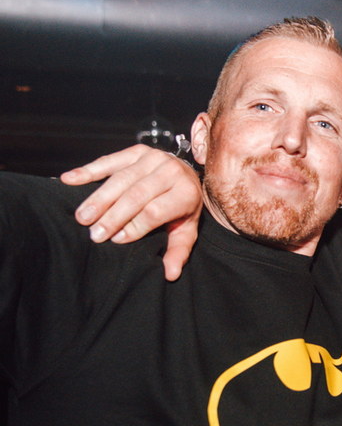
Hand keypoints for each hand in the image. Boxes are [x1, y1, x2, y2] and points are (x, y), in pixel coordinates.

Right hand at [61, 144, 202, 280]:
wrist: (188, 176)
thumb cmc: (182, 209)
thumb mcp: (186, 231)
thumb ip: (178, 252)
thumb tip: (170, 274)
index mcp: (185, 193)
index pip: (155, 211)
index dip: (134, 225)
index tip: (115, 239)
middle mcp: (172, 172)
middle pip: (136, 195)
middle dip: (113, 215)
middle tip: (93, 233)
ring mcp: (154, 158)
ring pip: (121, 178)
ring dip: (98, 198)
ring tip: (82, 216)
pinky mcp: (138, 151)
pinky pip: (111, 160)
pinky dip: (88, 170)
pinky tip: (69, 180)